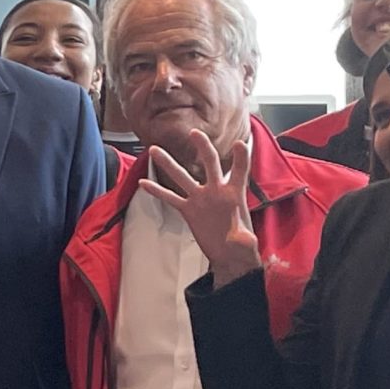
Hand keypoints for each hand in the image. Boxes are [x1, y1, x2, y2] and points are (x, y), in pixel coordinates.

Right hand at [135, 131, 260, 285]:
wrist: (228, 254)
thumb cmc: (241, 248)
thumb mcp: (245, 243)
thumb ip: (243, 238)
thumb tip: (243, 239)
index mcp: (234, 194)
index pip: (239, 170)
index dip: (241, 157)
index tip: (239, 143)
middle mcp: (216, 191)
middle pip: (210, 163)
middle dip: (203, 147)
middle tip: (194, 133)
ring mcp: (200, 199)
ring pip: (182, 177)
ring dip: (168, 163)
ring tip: (154, 150)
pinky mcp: (188, 210)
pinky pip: (170, 198)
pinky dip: (157, 191)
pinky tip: (144, 182)